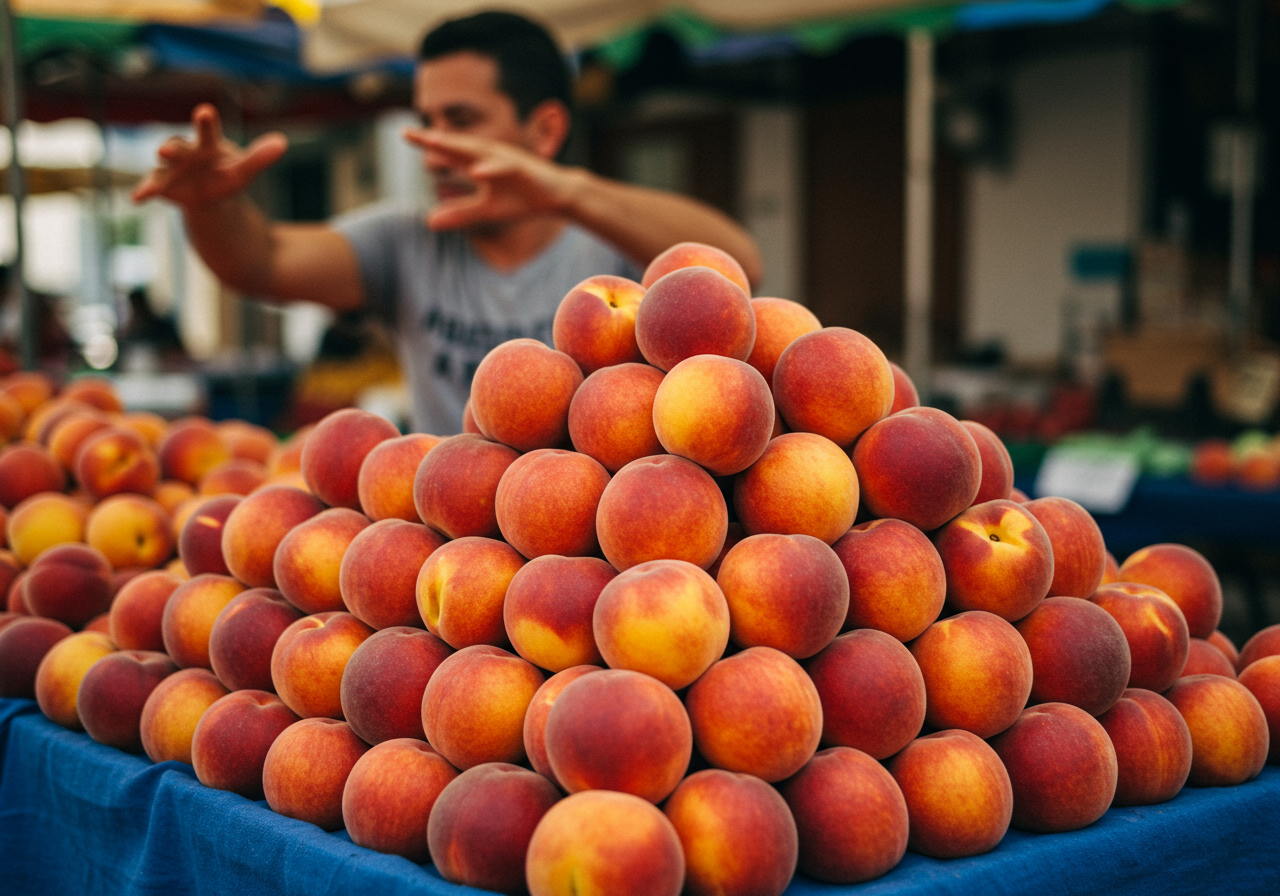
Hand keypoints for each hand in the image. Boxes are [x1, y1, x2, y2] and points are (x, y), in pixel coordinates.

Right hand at [132, 103, 287, 208]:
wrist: (209, 194)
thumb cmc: (226, 174)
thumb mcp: (245, 170)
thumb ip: (260, 157)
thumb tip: (282, 142)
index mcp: (207, 145)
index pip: (206, 131)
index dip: (205, 122)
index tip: (205, 110)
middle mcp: (186, 152)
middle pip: (178, 146)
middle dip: (172, 147)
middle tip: (166, 148)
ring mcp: (171, 168)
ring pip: (162, 164)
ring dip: (159, 166)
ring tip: (157, 162)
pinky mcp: (161, 184)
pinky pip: (150, 187)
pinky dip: (143, 191)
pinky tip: (136, 198)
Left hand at [404, 129, 578, 230]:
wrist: (558, 197)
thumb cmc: (523, 199)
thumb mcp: (487, 211)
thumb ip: (460, 213)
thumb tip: (429, 222)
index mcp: (481, 163)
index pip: (450, 151)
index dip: (428, 144)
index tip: (404, 135)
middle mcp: (491, 156)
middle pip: (458, 145)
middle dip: (435, 139)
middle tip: (409, 133)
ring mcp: (507, 160)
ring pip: (479, 151)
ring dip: (457, 146)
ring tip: (434, 142)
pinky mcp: (524, 169)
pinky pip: (505, 168)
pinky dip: (491, 168)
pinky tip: (476, 171)